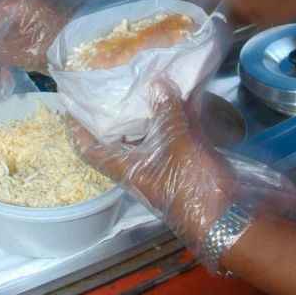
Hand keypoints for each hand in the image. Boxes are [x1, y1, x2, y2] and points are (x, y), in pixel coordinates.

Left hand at [69, 81, 231, 253]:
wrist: (227, 217)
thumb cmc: (191, 185)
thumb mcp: (177, 145)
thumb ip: (167, 112)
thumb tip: (156, 81)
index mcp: (127, 167)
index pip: (91, 150)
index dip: (76, 131)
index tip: (67, 106)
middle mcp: (140, 164)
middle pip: (119, 136)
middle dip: (114, 111)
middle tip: (112, 80)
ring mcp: (163, 162)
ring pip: (148, 131)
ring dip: (147, 108)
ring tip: (143, 77)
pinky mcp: (186, 159)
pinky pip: (174, 131)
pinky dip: (176, 112)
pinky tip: (181, 89)